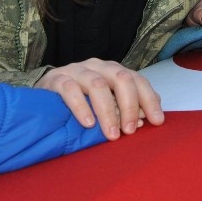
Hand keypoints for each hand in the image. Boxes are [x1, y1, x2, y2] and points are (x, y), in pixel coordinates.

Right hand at [36, 58, 163, 140]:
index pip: (137, 80)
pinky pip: (70, 89)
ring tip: (111, 134)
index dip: (149, 100)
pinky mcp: (56, 79)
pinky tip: (88, 123)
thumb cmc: (80, 102)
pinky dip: (81, 107)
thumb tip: (142, 121)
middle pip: (121, 78)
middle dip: (129, 105)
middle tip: (129, 131)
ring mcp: (76, 70)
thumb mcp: (105, 105)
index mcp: (113, 71)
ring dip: (107, 111)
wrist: (44, 96)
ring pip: (97, 84)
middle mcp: (98, 66)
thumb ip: (124, 109)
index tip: (157, 122)